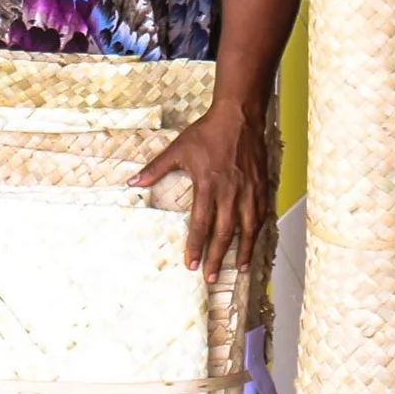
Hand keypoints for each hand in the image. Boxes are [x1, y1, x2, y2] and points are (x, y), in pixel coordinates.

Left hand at [133, 99, 268, 280]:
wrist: (238, 116)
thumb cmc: (207, 133)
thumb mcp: (178, 149)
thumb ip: (155, 168)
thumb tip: (133, 182)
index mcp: (207, 186)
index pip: (200, 224)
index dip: (195, 246)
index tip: (191, 264)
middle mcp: (229, 192)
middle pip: (224, 233)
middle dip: (217, 258)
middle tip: (211, 277)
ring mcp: (248, 191)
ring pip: (247, 228)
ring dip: (243, 250)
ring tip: (240, 268)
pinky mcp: (261, 186)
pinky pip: (261, 214)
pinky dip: (258, 231)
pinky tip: (254, 241)